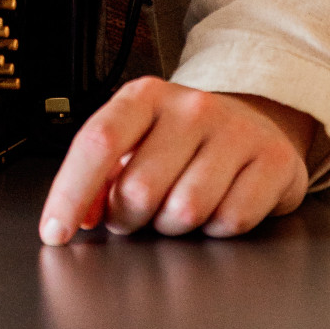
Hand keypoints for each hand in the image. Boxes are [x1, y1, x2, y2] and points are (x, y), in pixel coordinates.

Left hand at [38, 81, 312, 243]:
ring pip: (186, 210)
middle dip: (129, 219)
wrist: (253, 122)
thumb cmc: (182, 140)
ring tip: (179, 207)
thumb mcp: (135, 141)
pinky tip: (219, 205)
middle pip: (139, 188)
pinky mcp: (273, 159)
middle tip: (137, 215)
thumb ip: (100, 175)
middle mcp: (190, 106)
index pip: (98, 141)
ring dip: (175, 227)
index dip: (71, 191)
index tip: (56, 232)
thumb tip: (79, 215)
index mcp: (144, 96)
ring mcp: (235, 130)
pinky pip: (232, 220)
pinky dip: (218, 228)